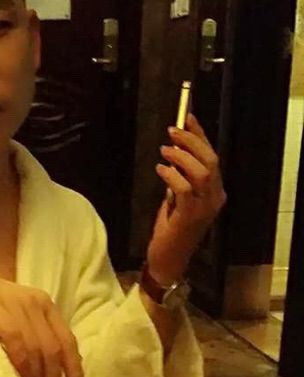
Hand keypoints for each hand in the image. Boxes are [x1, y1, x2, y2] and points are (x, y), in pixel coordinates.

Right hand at [0, 271, 84, 376]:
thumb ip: (19, 332)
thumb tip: (40, 373)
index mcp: (34, 299)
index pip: (64, 337)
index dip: (73, 369)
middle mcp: (26, 297)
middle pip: (52, 347)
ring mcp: (8, 298)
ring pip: (38, 347)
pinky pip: (17, 339)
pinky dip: (21, 364)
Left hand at [147, 113, 226, 284]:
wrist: (168, 258)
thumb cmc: (171, 228)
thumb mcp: (177, 199)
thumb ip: (180, 179)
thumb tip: (174, 152)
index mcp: (215, 192)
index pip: (212, 157)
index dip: (200, 136)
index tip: (187, 118)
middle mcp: (215, 198)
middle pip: (211, 161)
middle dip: (192, 142)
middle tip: (172, 131)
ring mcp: (205, 208)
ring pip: (201, 172)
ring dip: (181, 157)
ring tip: (164, 150)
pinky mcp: (190, 216)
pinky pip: (184, 189)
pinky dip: (172, 175)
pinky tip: (160, 170)